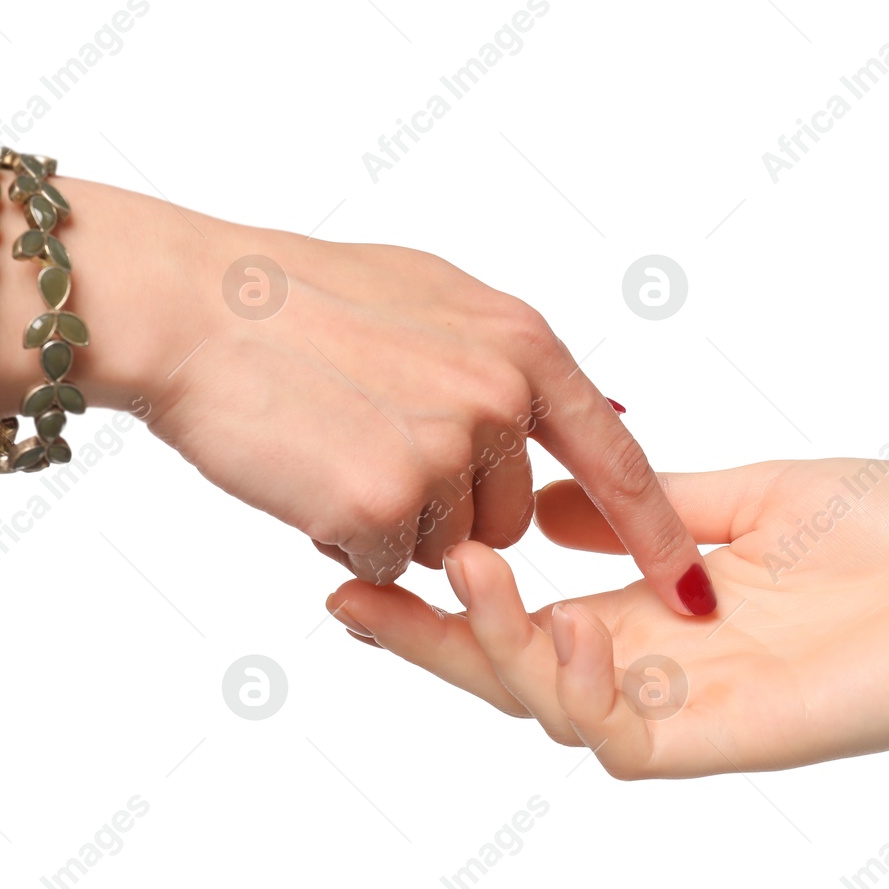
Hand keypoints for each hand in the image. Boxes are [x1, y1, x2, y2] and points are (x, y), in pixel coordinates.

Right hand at [141, 217, 715, 614]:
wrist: (198, 309)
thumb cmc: (301, 299)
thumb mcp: (436, 296)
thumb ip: (516, 361)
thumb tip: (606, 410)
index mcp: (521, 346)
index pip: (615, 461)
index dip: (654, 532)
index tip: (690, 591)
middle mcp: (499, 398)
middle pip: (509, 520)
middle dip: (448, 508)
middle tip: (370, 440)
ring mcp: (445, 453)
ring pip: (446, 549)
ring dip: (394, 524)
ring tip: (333, 445)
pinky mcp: (384, 505)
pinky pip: (385, 565)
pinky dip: (344, 538)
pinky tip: (307, 473)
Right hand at [325, 459, 888, 777]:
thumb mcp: (749, 493)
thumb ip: (643, 506)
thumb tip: (545, 503)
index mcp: (650, 605)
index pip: (523, 608)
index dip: (443, 596)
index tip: (364, 559)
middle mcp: (652, 665)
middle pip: (508, 669)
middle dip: (423, 640)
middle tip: (347, 591)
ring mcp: (685, 707)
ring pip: (547, 706)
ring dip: (492, 647)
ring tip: (466, 569)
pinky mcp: (728, 739)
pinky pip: (622, 739)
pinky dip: (578, 690)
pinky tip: (569, 623)